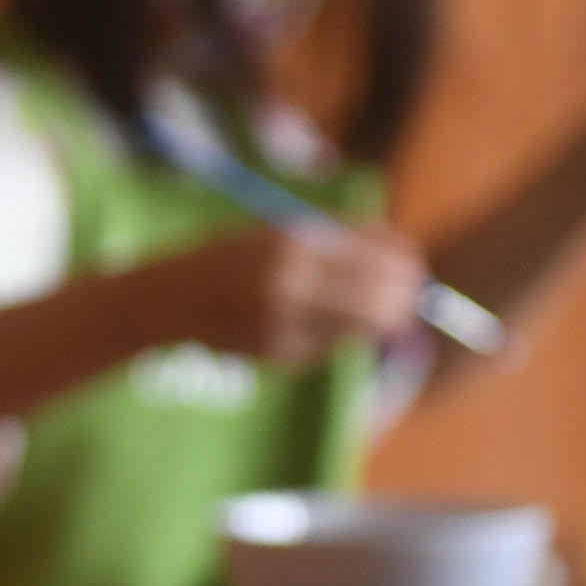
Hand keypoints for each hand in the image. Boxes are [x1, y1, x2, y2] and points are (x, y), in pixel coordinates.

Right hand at [150, 222, 430, 369]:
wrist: (170, 298)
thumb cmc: (232, 255)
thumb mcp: (281, 230)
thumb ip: (338, 238)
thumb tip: (401, 251)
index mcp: (291, 246)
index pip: (373, 261)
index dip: (404, 267)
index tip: (415, 265)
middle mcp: (289, 287)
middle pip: (375, 303)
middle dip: (401, 301)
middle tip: (408, 296)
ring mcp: (283, 325)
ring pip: (358, 330)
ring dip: (373, 320)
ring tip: (368, 306)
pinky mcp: (278, 355)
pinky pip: (328, 346)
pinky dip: (334, 334)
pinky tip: (314, 321)